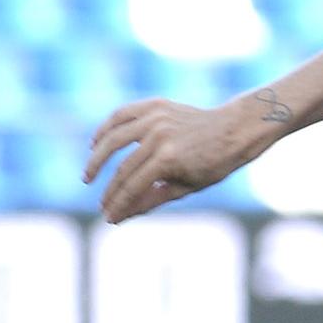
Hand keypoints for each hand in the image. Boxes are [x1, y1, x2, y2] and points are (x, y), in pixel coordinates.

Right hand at [84, 93, 278, 222]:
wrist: (234, 130)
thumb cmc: (214, 163)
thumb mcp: (186, 187)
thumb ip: (152, 199)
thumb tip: (121, 215)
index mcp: (168, 158)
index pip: (133, 186)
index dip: (119, 204)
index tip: (108, 217)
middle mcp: (158, 136)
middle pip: (123, 167)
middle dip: (110, 190)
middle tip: (101, 205)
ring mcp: (156, 118)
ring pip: (114, 138)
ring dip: (97, 158)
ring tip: (88, 176)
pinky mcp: (155, 105)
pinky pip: (122, 115)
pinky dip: (106, 128)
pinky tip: (96, 143)